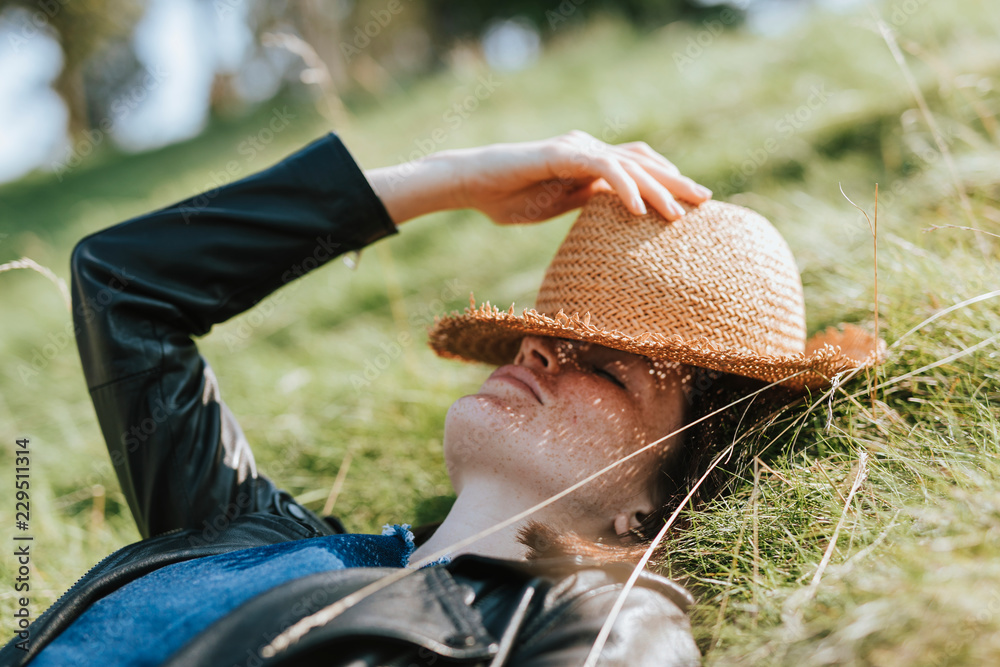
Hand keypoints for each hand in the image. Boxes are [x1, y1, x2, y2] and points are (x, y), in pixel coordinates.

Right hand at [452, 130, 710, 223]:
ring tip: (678, 213)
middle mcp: (589, 148)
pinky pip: (602, 170)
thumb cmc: (509, 197)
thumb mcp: (558, 204)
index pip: (639, 167)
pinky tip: (639, 210)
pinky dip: (624, 189)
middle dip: (676, 182)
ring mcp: (576, 149)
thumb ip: (587, 201)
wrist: (472, 184)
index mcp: (590, 161)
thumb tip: (614, 213)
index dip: (667, 182)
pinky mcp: (562, 155)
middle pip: (643, 162)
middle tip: (706, 201)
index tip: (692, 205)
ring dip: (657, 189)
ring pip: (629, 166)